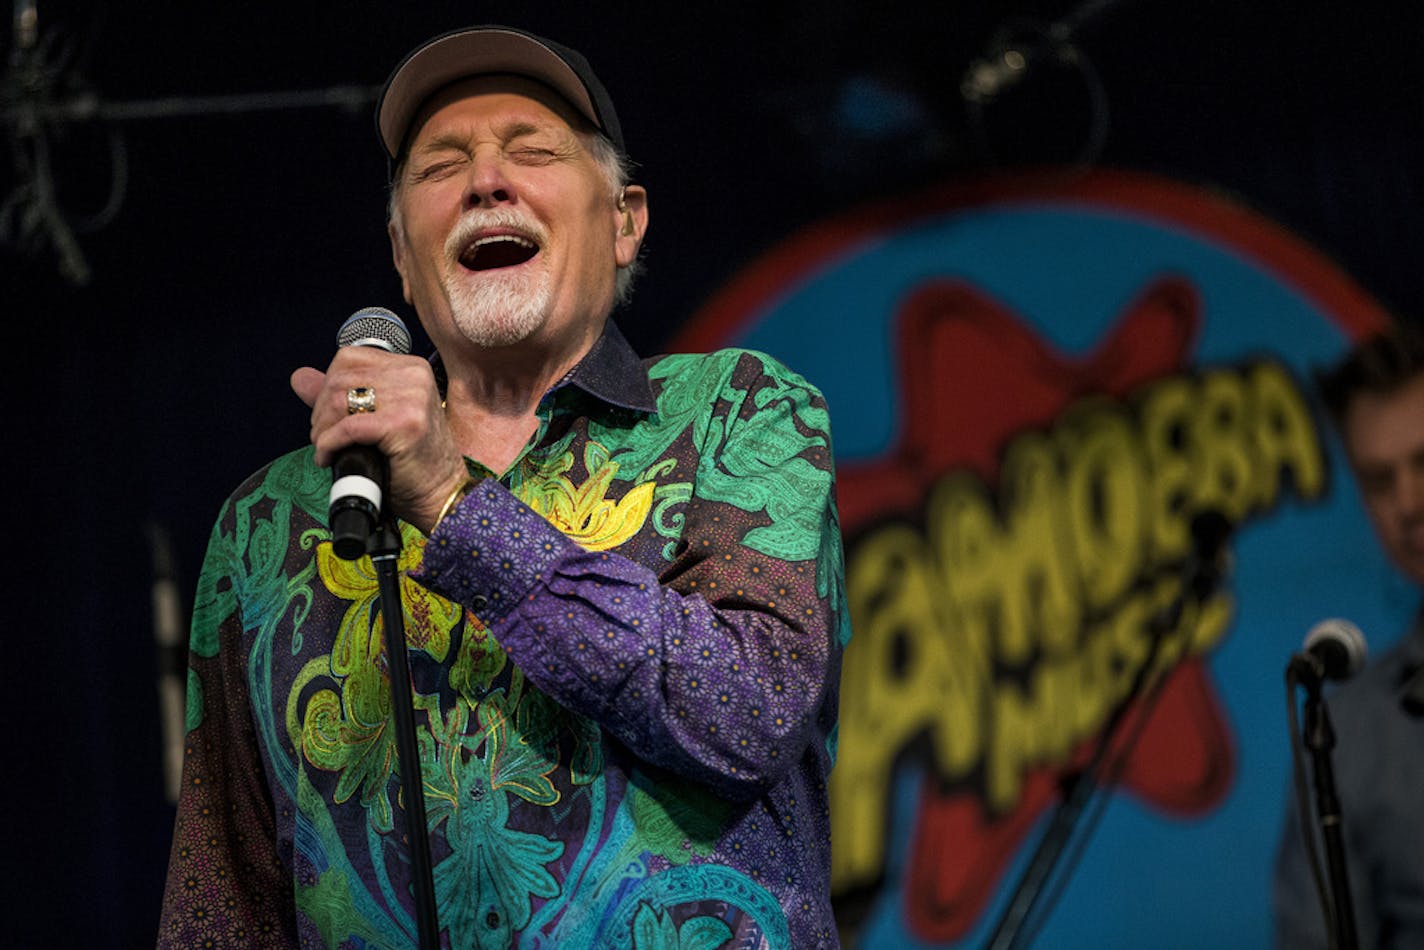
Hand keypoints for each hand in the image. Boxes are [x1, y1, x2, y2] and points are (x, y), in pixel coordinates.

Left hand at [291, 347, 469, 533]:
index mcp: (412, 368)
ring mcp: (412, 398)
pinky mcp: (404, 424)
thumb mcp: (375, 419)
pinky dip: (329, 444)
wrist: (440, 494)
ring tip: (327, 448)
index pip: (349, 357)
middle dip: (320, 411)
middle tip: (323, 438)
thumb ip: (339, 395)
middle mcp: (415, 376)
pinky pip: (347, 427)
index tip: (329, 416)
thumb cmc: (412, 462)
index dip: (328, 386)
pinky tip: (329, 457)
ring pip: (339, 399)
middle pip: (340, 377)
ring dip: (322, 429)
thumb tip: (299, 377)